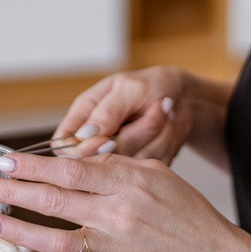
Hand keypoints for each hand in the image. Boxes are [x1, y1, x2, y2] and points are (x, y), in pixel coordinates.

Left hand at [0, 150, 239, 251]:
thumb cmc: (186, 212)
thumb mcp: (157, 174)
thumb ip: (119, 165)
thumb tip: (83, 156)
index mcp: (126, 182)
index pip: (69, 170)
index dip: (32, 165)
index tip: (4, 160)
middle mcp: (116, 212)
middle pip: (54, 198)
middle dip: (12, 190)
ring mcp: (113, 246)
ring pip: (55, 238)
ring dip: (18, 229)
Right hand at [54, 66, 188, 163]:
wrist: (185, 96)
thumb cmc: (153, 85)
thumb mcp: (130, 89)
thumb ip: (107, 112)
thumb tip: (84, 136)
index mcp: (84, 115)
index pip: (65, 145)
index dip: (82, 151)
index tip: (108, 141)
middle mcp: (97, 138)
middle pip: (99, 159)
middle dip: (134, 133)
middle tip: (153, 108)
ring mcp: (119, 154)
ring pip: (127, 163)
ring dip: (153, 134)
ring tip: (162, 110)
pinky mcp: (139, 166)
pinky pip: (147, 166)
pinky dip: (164, 143)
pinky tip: (167, 125)